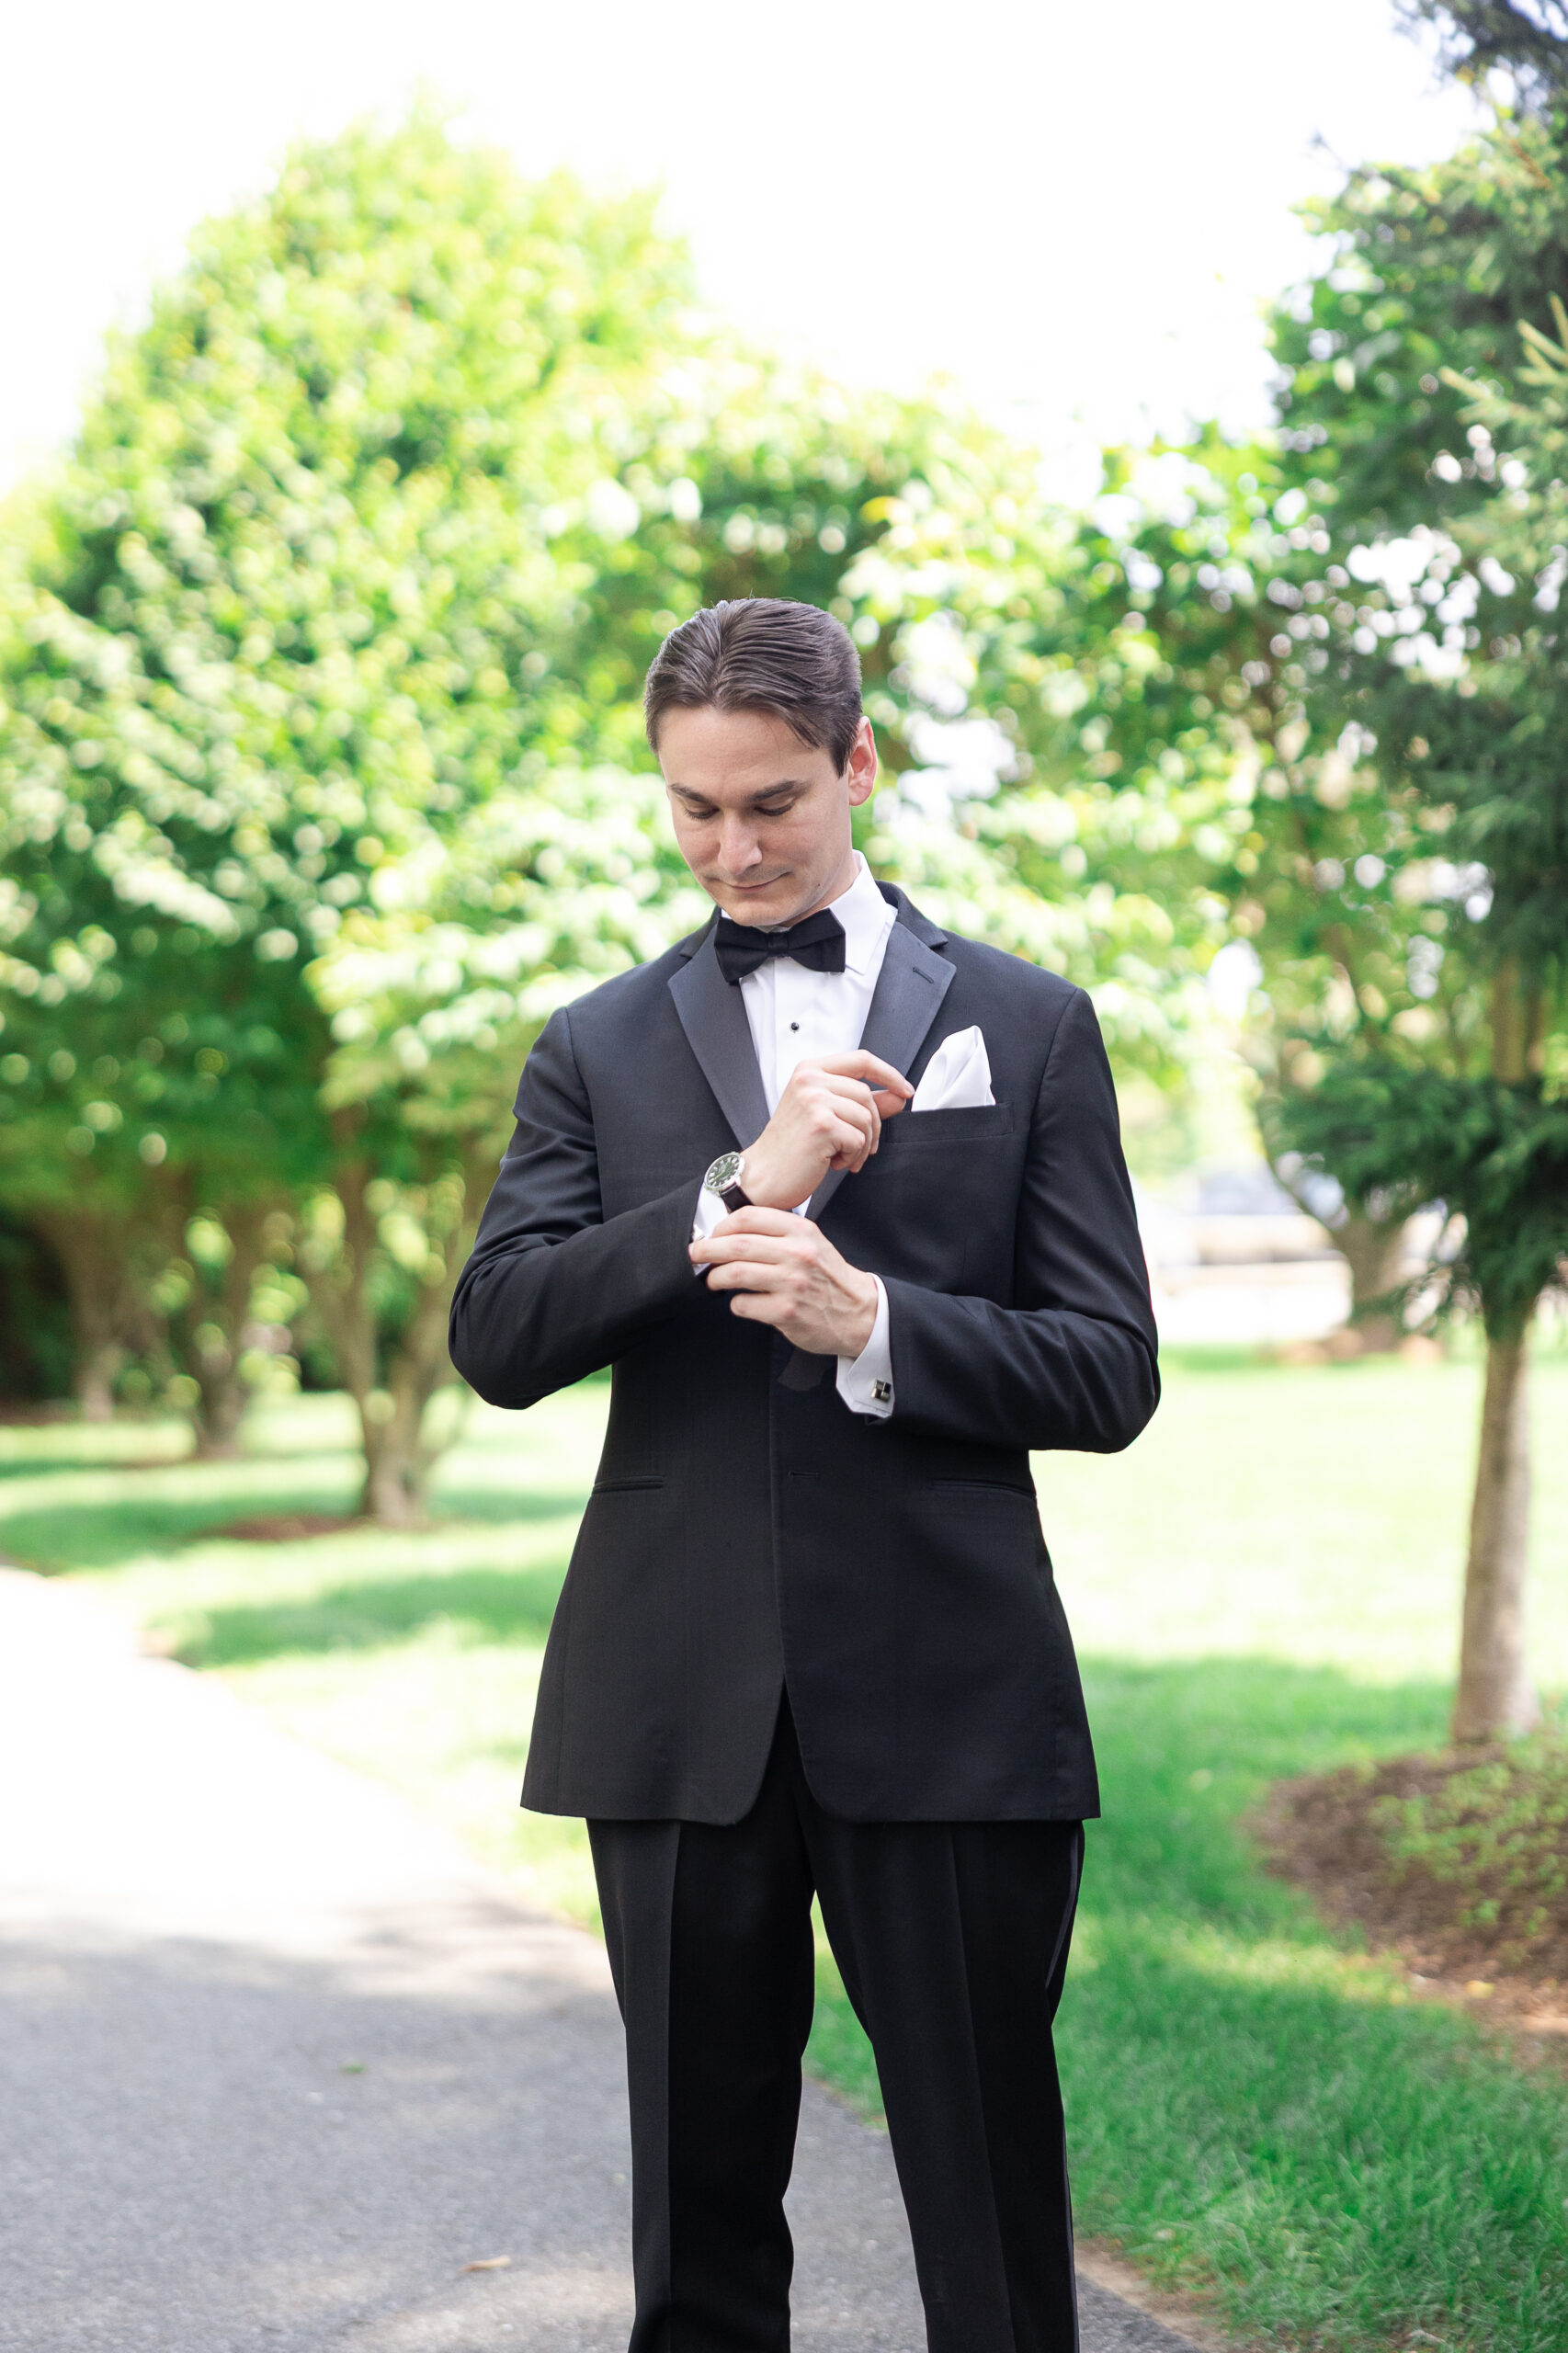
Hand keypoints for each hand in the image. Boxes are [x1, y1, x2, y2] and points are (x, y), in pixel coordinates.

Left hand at [691, 1208, 879, 1358]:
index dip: (722, 1226)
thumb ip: (779, 1232)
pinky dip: (736, 1303)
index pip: (749, 1217)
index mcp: (801, 1231)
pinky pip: (744, 1304)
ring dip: (716, 1277)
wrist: (859, 1312)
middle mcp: (797, 1254)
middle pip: (736, 1244)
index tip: (713, 1235)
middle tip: (695, 1254)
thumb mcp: (811, 1242)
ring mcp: (792, 1284)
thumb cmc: (828, 1276)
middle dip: (707, 1250)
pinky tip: (742, 1302)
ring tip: (713, 1280)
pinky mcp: (786, 1312)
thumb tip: (731, 1232)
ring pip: (735, 1273)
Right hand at [740, 1052, 911, 1210]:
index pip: (862, 1060)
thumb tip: (899, 1095)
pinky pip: (859, 1139)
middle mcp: (809, 1079)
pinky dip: (852, 1156)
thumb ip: (863, 1103)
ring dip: (861, 1145)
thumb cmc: (791, 1149)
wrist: (762, 1177)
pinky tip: (831, 1162)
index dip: (889, 1074)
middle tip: (858, 1148)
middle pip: (867, 1094)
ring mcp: (814, 1100)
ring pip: (866, 1118)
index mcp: (809, 1070)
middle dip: (872, 1126)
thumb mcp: (828, 1116)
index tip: (906, 1090)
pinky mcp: (821, 1124)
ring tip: (840, 1155)